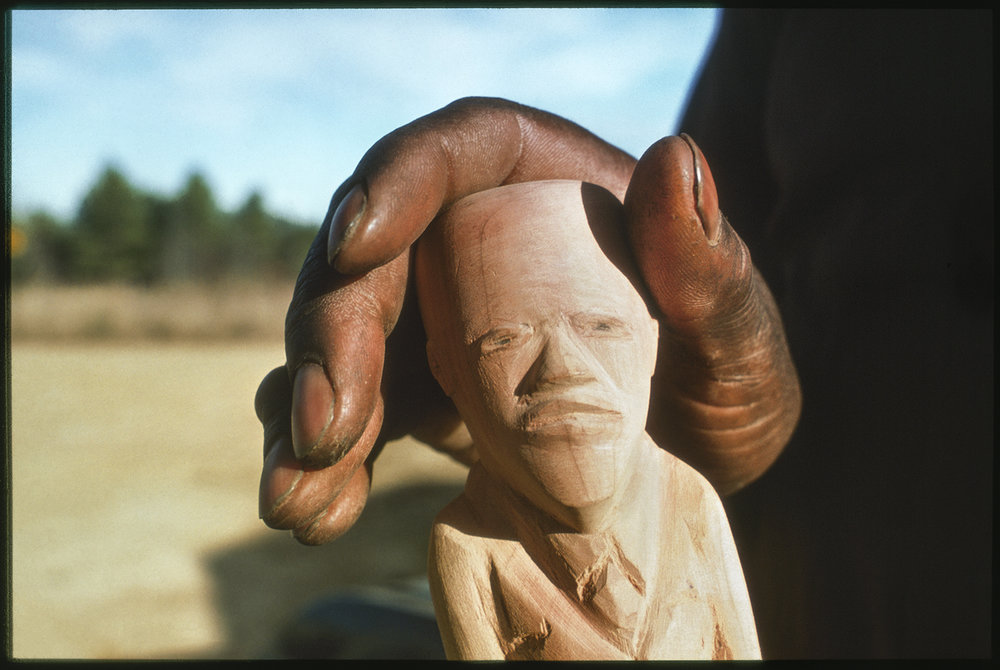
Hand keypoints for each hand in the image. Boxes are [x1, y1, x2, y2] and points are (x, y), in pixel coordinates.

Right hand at [255, 98, 800, 544]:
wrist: (696, 467)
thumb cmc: (725, 382)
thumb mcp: (739, 336)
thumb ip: (709, 266)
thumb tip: (674, 157)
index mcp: (545, 189)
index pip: (455, 153)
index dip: (394, 183)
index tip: (356, 243)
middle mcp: (472, 240)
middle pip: (373, 256)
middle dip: (334, 334)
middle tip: (325, 422)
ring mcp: (436, 317)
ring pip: (341, 339)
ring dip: (307, 412)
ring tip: (297, 495)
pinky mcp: (417, 389)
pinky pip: (354, 413)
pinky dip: (326, 461)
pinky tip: (315, 513)